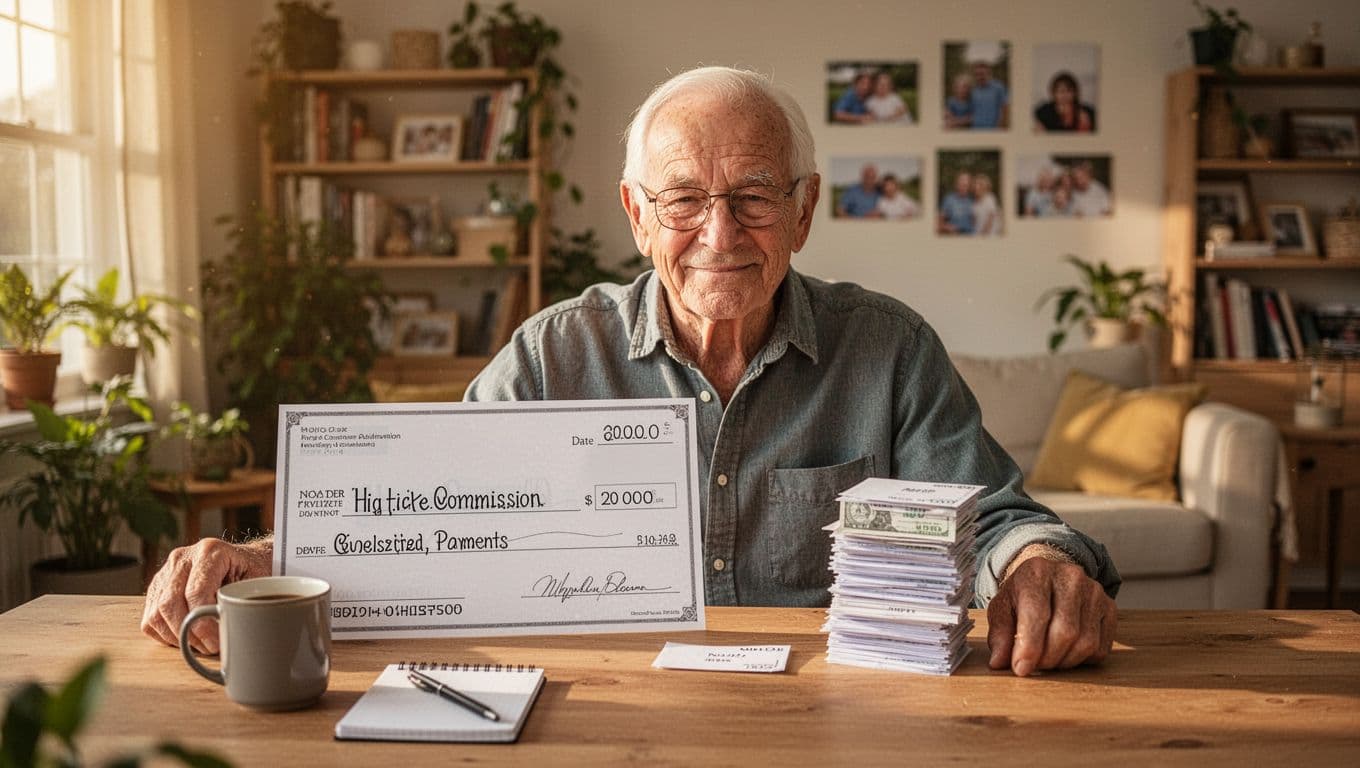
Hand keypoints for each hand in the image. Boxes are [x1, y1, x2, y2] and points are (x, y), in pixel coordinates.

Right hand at [140, 537, 272, 653]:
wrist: (245, 562)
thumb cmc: (253, 574)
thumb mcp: (257, 583)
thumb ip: (242, 602)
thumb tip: (226, 632)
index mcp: (210, 551)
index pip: (195, 592)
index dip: (203, 624)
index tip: (217, 642)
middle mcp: (182, 558)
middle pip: (169, 604)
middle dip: (188, 633)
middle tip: (210, 648)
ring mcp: (165, 572)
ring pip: (156, 614)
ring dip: (177, 638)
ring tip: (201, 644)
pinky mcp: (156, 588)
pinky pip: (150, 620)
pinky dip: (167, 636)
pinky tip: (188, 637)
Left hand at [986, 546, 1115, 676]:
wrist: (1049, 579)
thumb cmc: (1023, 596)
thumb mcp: (1002, 609)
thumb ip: (999, 635)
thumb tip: (998, 663)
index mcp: (1037, 572)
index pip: (1037, 615)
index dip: (1029, 648)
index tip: (1021, 668)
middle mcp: (1070, 577)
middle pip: (1065, 632)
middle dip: (1047, 658)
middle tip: (1035, 665)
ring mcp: (1094, 591)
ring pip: (1086, 643)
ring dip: (1064, 662)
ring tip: (1049, 659)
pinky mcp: (1109, 607)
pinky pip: (1101, 647)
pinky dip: (1083, 660)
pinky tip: (1067, 652)